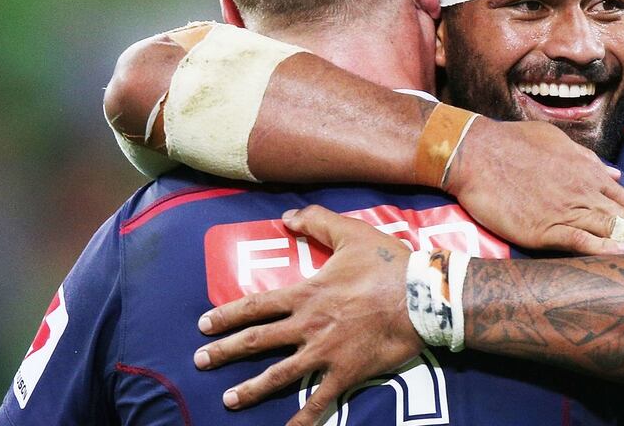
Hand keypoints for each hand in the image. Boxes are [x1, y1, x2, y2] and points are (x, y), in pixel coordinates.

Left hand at [194, 206, 422, 425]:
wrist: (422, 298)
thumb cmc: (387, 265)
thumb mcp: (351, 233)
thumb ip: (317, 221)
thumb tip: (286, 218)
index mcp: (306, 294)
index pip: (256, 306)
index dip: (226, 315)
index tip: (204, 325)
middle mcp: (308, 326)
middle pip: (258, 340)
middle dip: (225, 351)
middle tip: (201, 360)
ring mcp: (325, 353)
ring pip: (280, 375)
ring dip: (251, 388)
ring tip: (228, 399)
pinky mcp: (347, 373)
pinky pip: (320, 400)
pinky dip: (303, 418)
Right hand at [446, 119, 623, 254]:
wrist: (475, 152)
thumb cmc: (512, 144)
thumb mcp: (557, 143)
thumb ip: (589, 160)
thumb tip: (615, 173)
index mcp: (589, 173)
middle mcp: (585, 192)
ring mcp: (566, 210)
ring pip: (615, 231)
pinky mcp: (544, 227)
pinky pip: (581, 241)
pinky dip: (605, 250)